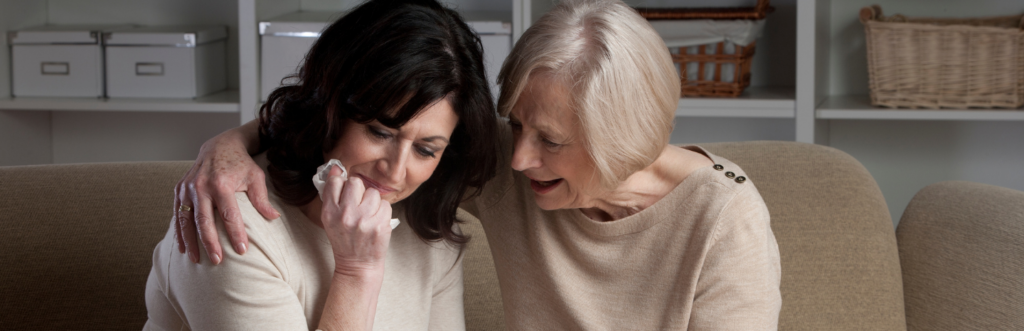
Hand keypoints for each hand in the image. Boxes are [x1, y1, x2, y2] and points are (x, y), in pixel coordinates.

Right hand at [174, 129, 279, 263]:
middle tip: (217, 261)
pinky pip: (177, 214)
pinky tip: (183, 248)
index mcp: (221, 183)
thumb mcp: (256, 176)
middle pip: (205, 220)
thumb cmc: (241, 163)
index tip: (242, 250)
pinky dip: (179, 232)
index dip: (236, 233)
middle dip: (210, 242)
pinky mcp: (179, 190)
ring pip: (186, 220)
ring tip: (196, 260)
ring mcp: (187, 188)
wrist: (219, 145)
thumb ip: (262, 198)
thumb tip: (273, 218)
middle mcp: (201, 186)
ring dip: (190, 241)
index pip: (230, 214)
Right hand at [320, 166, 393, 276]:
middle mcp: (345, 215)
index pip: (335, 182)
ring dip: (373, 202)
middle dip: (360, 191)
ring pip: (373, 193)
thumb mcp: (331, 219)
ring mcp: (363, 220)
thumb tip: (337, 168)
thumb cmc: (345, 239)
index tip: (346, 194)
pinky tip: (376, 222)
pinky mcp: (380, 225)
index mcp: (329, 212)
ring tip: (368, 215)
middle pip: (356, 183)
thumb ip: (332, 194)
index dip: (343, 185)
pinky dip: (383, 212)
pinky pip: (385, 205)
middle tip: (359, 205)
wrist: (357, 265)